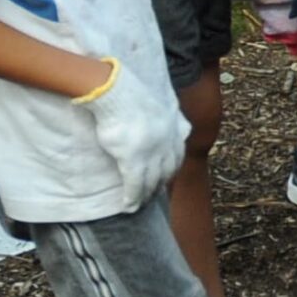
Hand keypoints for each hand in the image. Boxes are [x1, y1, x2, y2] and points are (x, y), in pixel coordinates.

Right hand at [77, 59, 189, 204]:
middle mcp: (167, 142)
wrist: (116, 90)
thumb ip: (171, 114)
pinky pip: (135, 185)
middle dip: (161, 184)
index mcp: (174, 127)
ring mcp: (152, 152)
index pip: (178, 154)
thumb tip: (180, 123)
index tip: (166, 177)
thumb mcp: (162, 101)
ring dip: (147, 195)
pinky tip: (129, 206)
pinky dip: (133, 197)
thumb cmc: (131, 93)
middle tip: (154, 195)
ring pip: (152, 181)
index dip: (172, 168)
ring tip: (140, 204)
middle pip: (168, 170)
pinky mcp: (133, 159)